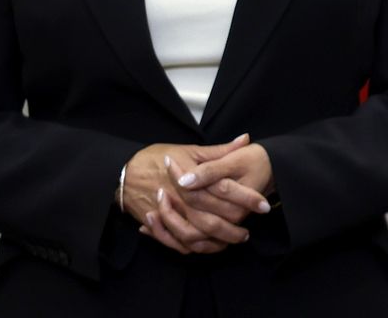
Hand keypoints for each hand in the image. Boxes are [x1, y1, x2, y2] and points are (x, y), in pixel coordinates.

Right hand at [122, 135, 264, 253]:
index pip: (224, 190)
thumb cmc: (157, 158)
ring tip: (234, 239)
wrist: (123, 173)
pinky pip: (179, 243)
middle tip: (250, 230)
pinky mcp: (159, 225)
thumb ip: (219, 150)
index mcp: (190, 177)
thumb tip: (245, 139)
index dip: (246, 199)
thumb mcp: (189, 150)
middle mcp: (180, 198)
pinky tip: (211, 245)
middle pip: (211, 219)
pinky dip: (196, 247)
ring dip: (217, 241)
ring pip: (197, 236)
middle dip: (234, 227)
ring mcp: (169, 214)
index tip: (263, 205)